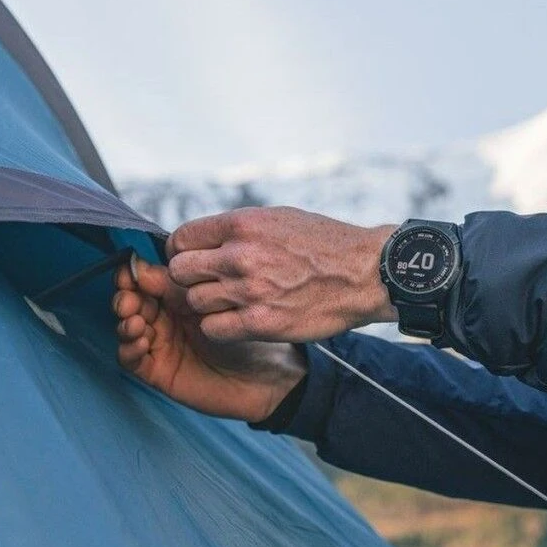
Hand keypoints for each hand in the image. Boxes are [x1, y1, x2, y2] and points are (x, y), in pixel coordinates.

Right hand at [112, 256, 306, 422]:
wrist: (266, 376)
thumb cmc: (248, 334)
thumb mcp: (213, 303)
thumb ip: (178, 287)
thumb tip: (141, 267)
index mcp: (177, 296)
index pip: (145, 280)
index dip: (133, 275)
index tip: (129, 270)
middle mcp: (165, 318)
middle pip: (130, 302)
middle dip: (125, 297)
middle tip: (130, 298)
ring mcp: (160, 343)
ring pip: (126, 328)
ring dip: (124, 321)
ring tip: (136, 320)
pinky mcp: (157, 370)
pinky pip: (131, 359)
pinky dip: (129, 348)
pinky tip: (141, 341)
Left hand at [165, 207, 397, 342]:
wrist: (366, 273)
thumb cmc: (323, 244)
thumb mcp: (277, 219)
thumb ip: (237, 230)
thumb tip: (201, 240)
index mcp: (242, 224)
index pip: (182, 238)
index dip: (182, 251)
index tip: (192, 259)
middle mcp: (241, 255)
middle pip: (180, 271)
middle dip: (188, 278)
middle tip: (207, 283)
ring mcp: (249, 290)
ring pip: (194, 301)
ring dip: (206, 303)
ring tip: (229, 301)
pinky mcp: (261, 322)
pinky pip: (213, 328)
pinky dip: (219, 326)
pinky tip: (236, 320)